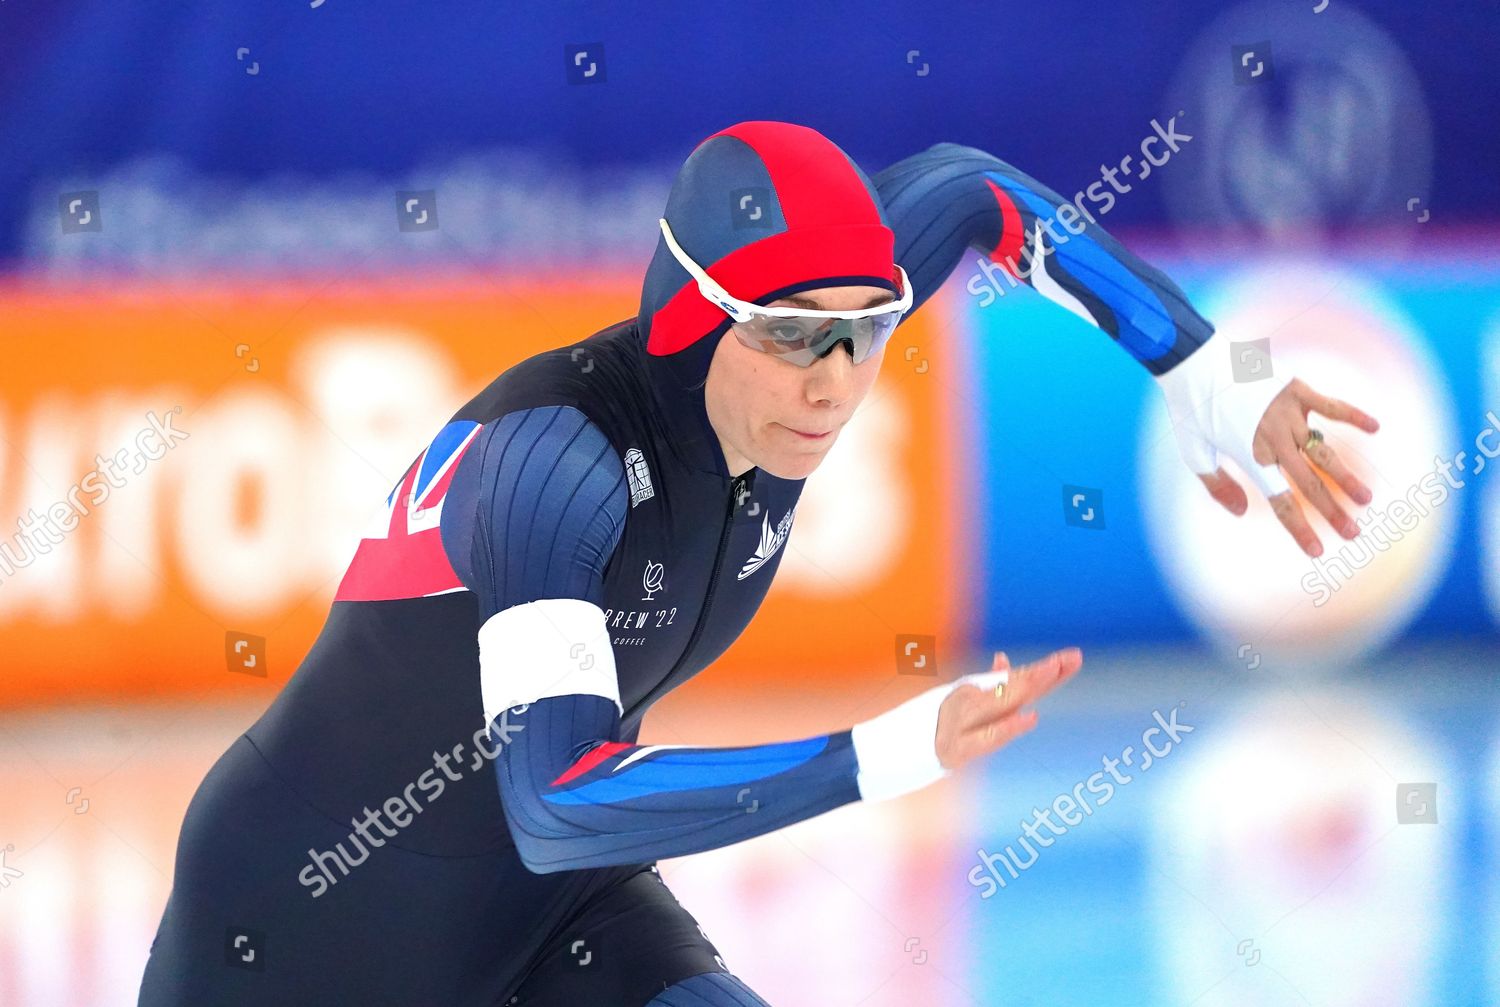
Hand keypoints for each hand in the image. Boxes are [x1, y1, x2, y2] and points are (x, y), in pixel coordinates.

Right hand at [935, 647, 1081, 770]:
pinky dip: (1010, 726)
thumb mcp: (962, 702)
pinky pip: (989, 737)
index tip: (1071, 658)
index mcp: (974, 690)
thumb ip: (989, 684)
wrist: (903, 750)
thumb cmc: (939, 723)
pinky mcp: (959, 749)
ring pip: (1003, 703)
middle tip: (1072, 658)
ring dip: (1029, 686)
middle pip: (1015, 686)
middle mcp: (969, 701)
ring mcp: (962, 723)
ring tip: (1053, 671)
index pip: (1018, 679)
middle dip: (1044, 673)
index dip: (1046, 670)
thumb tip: (1003, 659)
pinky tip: (1030, 717)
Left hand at [1197, 377, 1379, 557]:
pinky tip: (1375, 427)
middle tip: (1354, 534)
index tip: (1318, 551)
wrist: (1192, 361)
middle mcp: (1275, 439)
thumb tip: (1243, 512)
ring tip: (1365, 498)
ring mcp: (1289, 414)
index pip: (1282, 502)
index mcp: (1251, 458)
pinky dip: (1354, 416)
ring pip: (1325, 452)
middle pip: (1310, 484)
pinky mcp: (1296, 389)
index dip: (1300, 529)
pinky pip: (1331, 406)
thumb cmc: (1190, 410)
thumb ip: (1218, 486)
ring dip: (1347, 477)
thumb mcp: (1193, 454)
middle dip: (1333, 512)